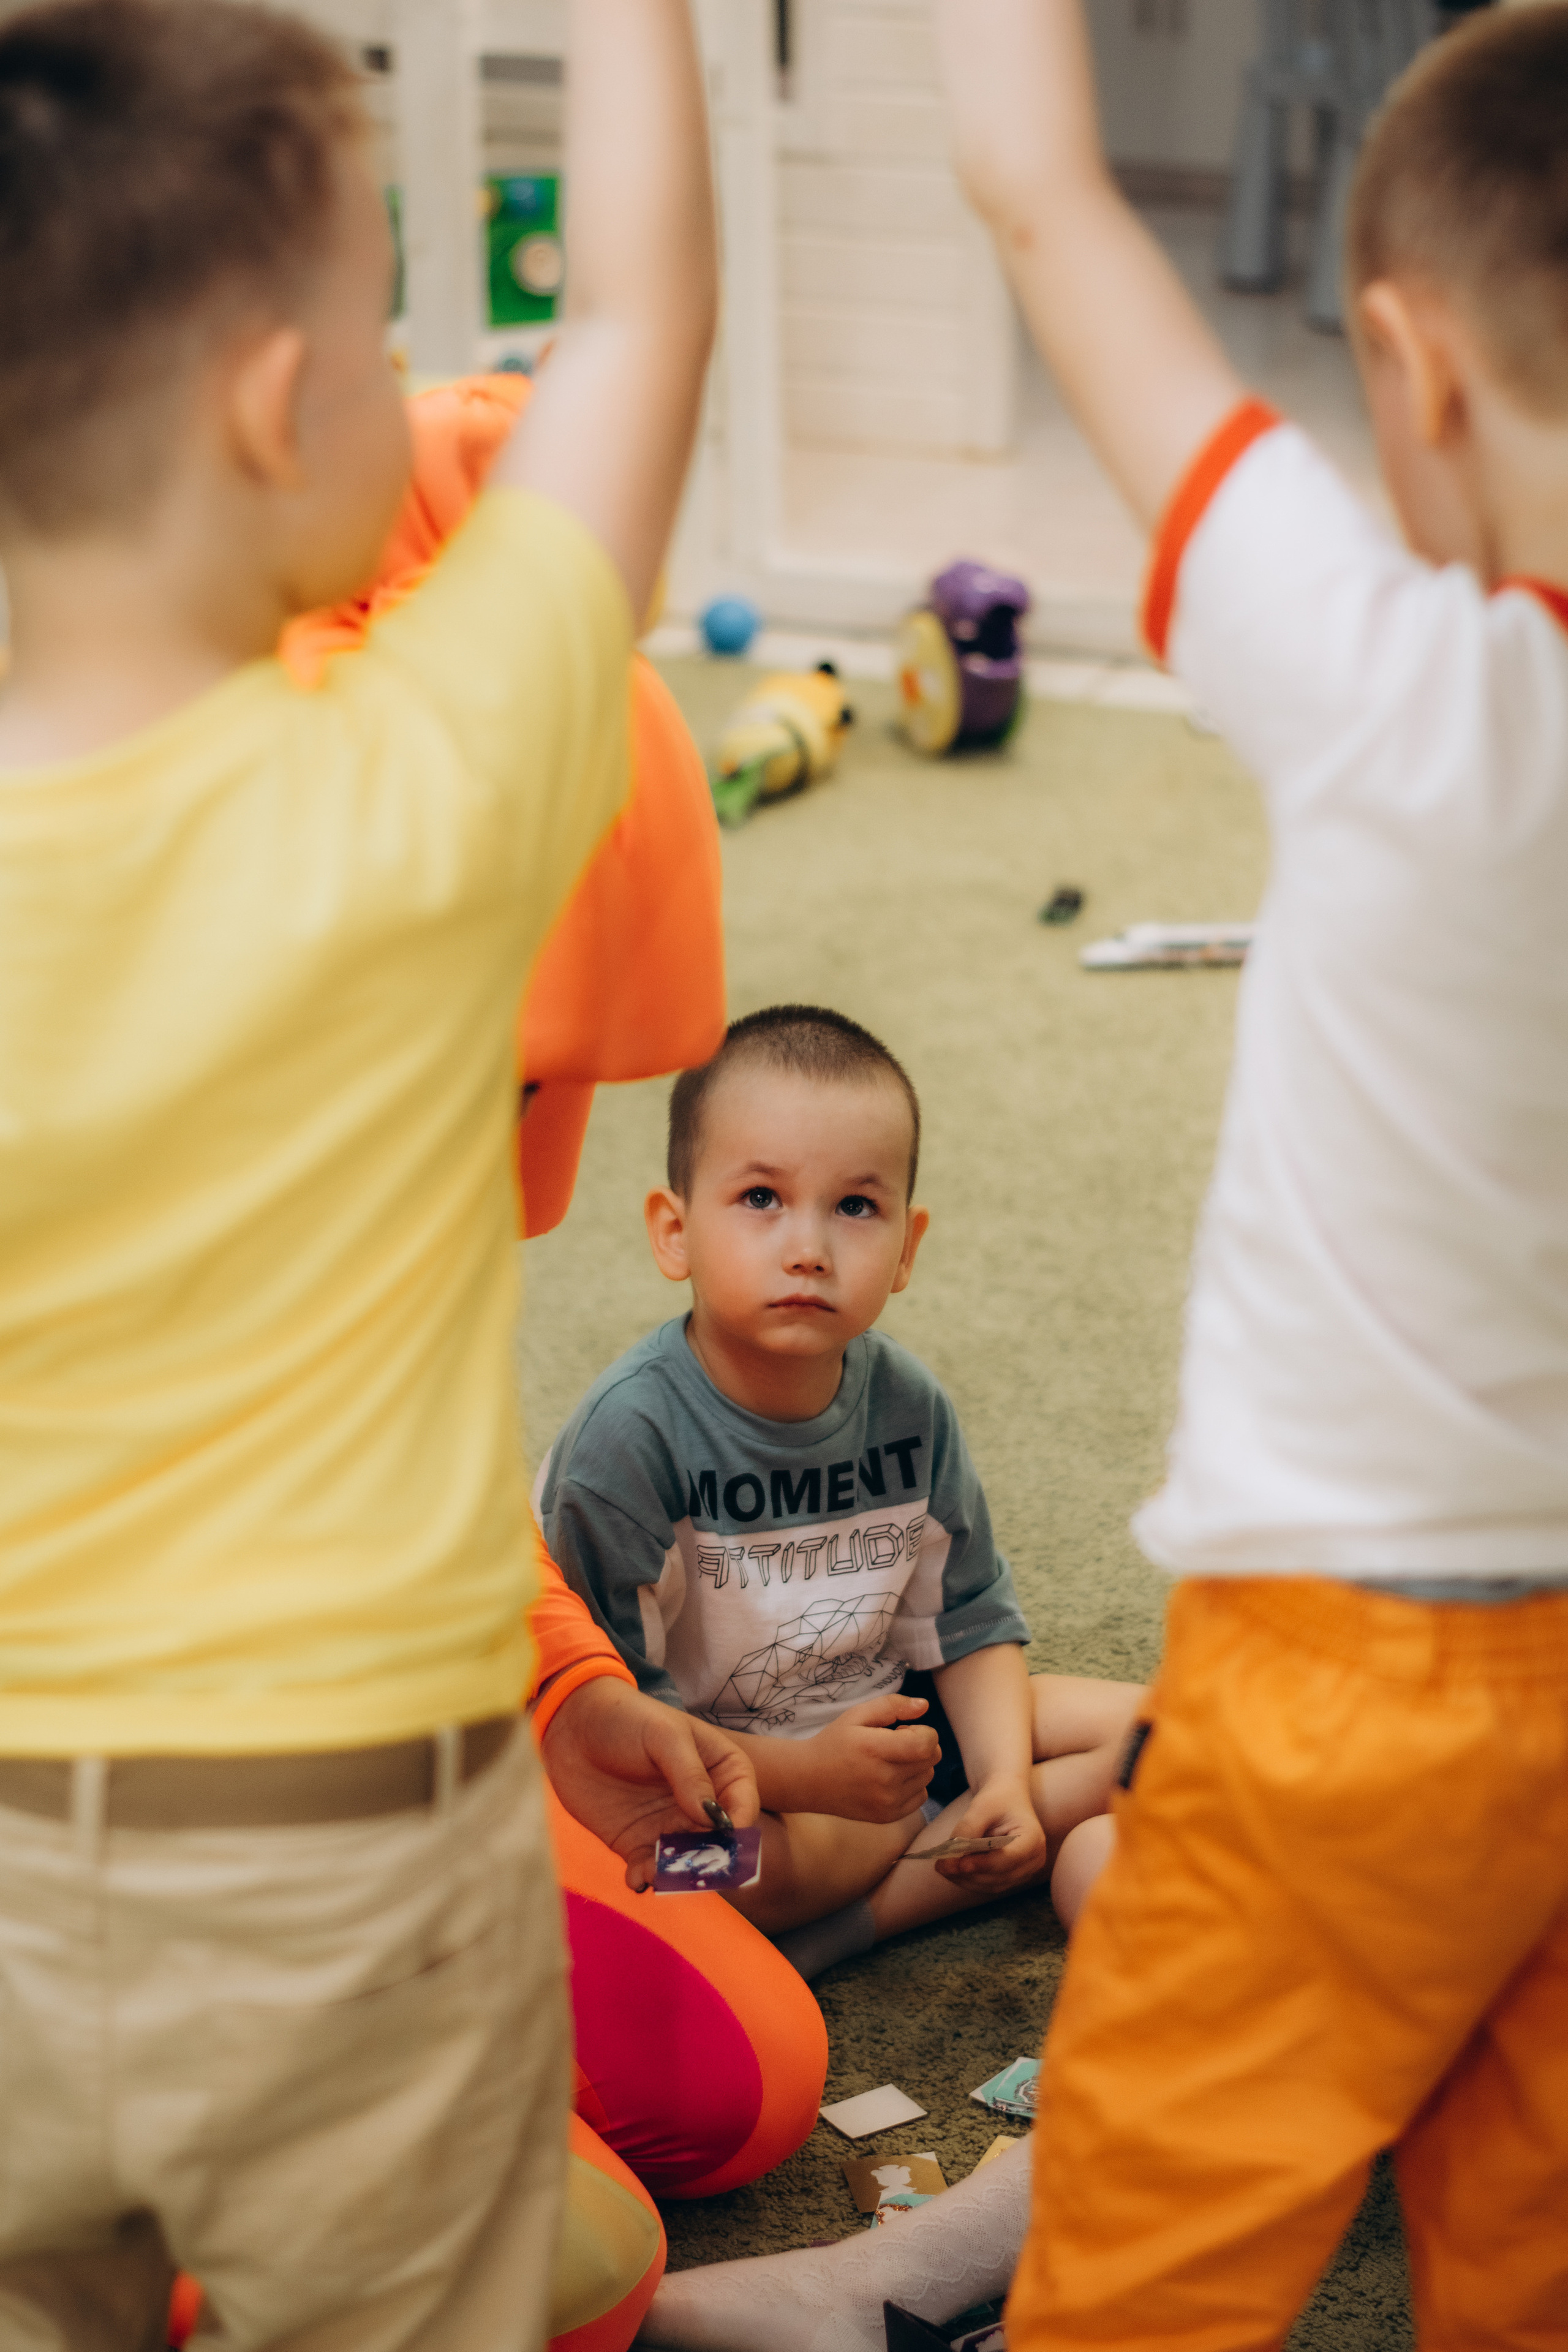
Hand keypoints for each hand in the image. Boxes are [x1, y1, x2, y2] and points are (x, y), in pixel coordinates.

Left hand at [540, 1676, 757, 1891]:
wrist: (572, 1724)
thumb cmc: (626, 1718)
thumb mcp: (664, 1736)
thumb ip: (690, 1774)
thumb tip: (714, 1818)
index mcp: (721, 1770)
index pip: (743, 1805)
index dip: (739, 1826)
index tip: (726, 1839)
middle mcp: (701, 1804)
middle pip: (718, 1843)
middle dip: (709, 1861)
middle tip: (691, 1869)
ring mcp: (669, 1825)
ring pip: (685, 1862)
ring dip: (677, 1875)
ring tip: (655, 1873)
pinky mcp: (637, 1842)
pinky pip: (649, 1869)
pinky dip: (646, 1878)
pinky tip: (637, 1878)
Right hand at [805, 1695, 941, 1822]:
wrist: (809, 1780)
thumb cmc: (834, 1743)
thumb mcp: (857, 1715)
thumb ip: (892, 1705)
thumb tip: (925, 1705)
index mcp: (876, 1750)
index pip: (926, 1744)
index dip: (923, 1732)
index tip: (902, 1730)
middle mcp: (885, 1780)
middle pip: (931, 1759)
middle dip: (920, 1745)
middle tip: (894, 1743)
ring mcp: (887, 1803)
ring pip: (927, 1777)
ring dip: (916, 1765)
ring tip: (889, 1761)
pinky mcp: (888, 1817)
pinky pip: (921, 1796)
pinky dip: (913, 1785)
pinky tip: (891, 1778)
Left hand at [936, 1773, 1047, 1895]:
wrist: (1007, 1795)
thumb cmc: (997, 1797)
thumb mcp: (981, 1807)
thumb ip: (967, 1831)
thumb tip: (949, 1860)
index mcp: (1033, 1839)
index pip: (1008, 1859)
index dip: (982, 1864)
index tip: (957, 1864)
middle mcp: (1034, 1859)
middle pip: (999, 1876)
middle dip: (969, 1874)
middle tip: (941, 1866)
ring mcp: (1026, 1870)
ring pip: (993, 1884)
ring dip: (967, 1879)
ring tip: (943, 1867)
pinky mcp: (1014, 1875)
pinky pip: (991, 1884)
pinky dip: (971, 1879)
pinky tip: (953, 1870)